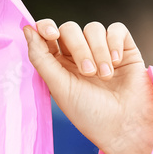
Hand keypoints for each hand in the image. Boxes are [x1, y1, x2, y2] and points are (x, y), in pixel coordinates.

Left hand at [22, 19, 152, 153]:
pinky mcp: (125, 49)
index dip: (46, 27)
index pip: (47, 34)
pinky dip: (114, 42)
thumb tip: (26, 28)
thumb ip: (40, 57)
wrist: (126, 126)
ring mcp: (102, 51)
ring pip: (93, 29)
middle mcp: (78, 55)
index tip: (51, 34)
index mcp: (58, 65)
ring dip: (98, 50)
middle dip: (77, 47)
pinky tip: (117, 62)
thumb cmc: (89, 113)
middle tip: (88, 72)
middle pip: (70, 30)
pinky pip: (116, 29)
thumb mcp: (59, 87)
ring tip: (105, 76)